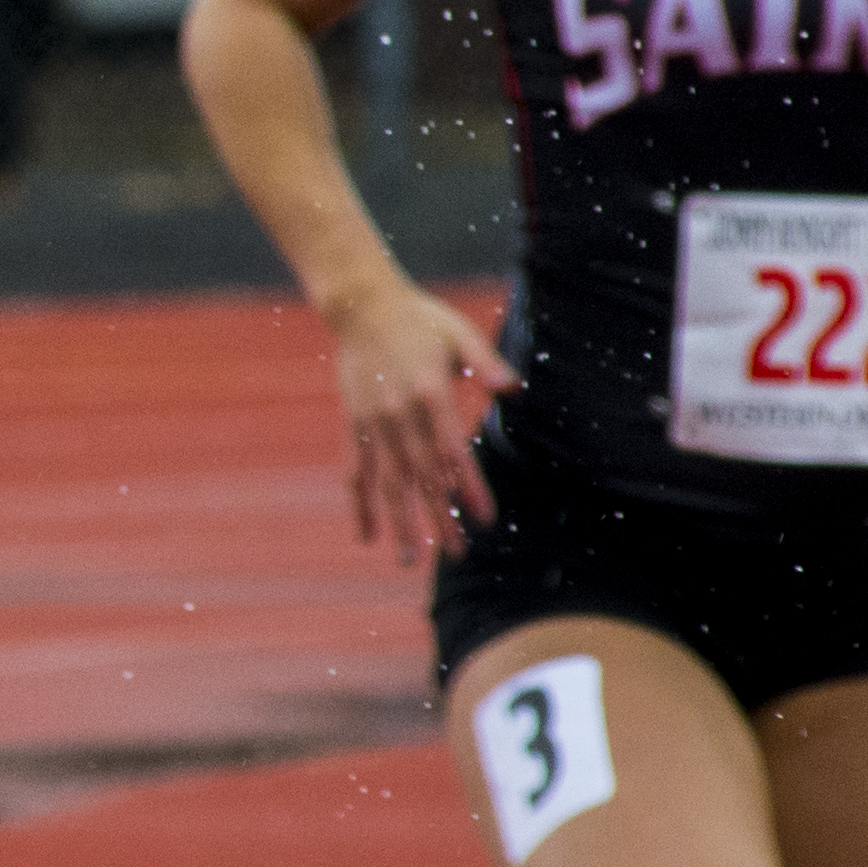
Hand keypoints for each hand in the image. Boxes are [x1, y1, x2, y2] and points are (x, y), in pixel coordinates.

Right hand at [327, 277, 509, 564]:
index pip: (452, 451)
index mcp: (429, 393)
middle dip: (438, 519)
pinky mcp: (354, 425)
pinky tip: (367, 536)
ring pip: (387, 482)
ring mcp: (372, 423)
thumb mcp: (459, 333)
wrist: (361, 306)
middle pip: (421, 476)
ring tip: (408, 560)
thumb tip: (513, 390)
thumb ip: (486, 362)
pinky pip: (356, 472)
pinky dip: (360, 504)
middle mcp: (398, 414)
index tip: (483, 519)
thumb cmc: (420, 318)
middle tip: (456, 555)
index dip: (468, 487)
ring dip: (399, 523)